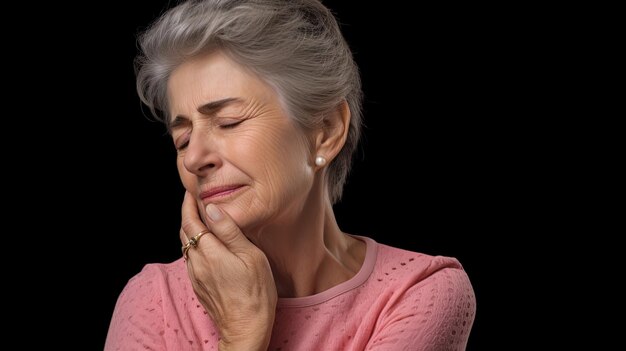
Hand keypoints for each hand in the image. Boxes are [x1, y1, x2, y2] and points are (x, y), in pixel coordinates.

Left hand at [179, 192, 276, 350]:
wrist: (246, 328)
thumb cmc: (255, 292)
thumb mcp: (250, 256)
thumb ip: (229, 231)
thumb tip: (212, 209)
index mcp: (209, 252)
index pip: (190, 221)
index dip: (188, 205)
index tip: (191, 192)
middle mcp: (196, 263)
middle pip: (184, 232)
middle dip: (188, 215)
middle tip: (195, 201)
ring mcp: (195, 276)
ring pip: (186, 246)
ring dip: (191, 230)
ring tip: (201, 220)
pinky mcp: (198, 287)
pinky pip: (191, 260)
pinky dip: (195, 246)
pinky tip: (207, 246)